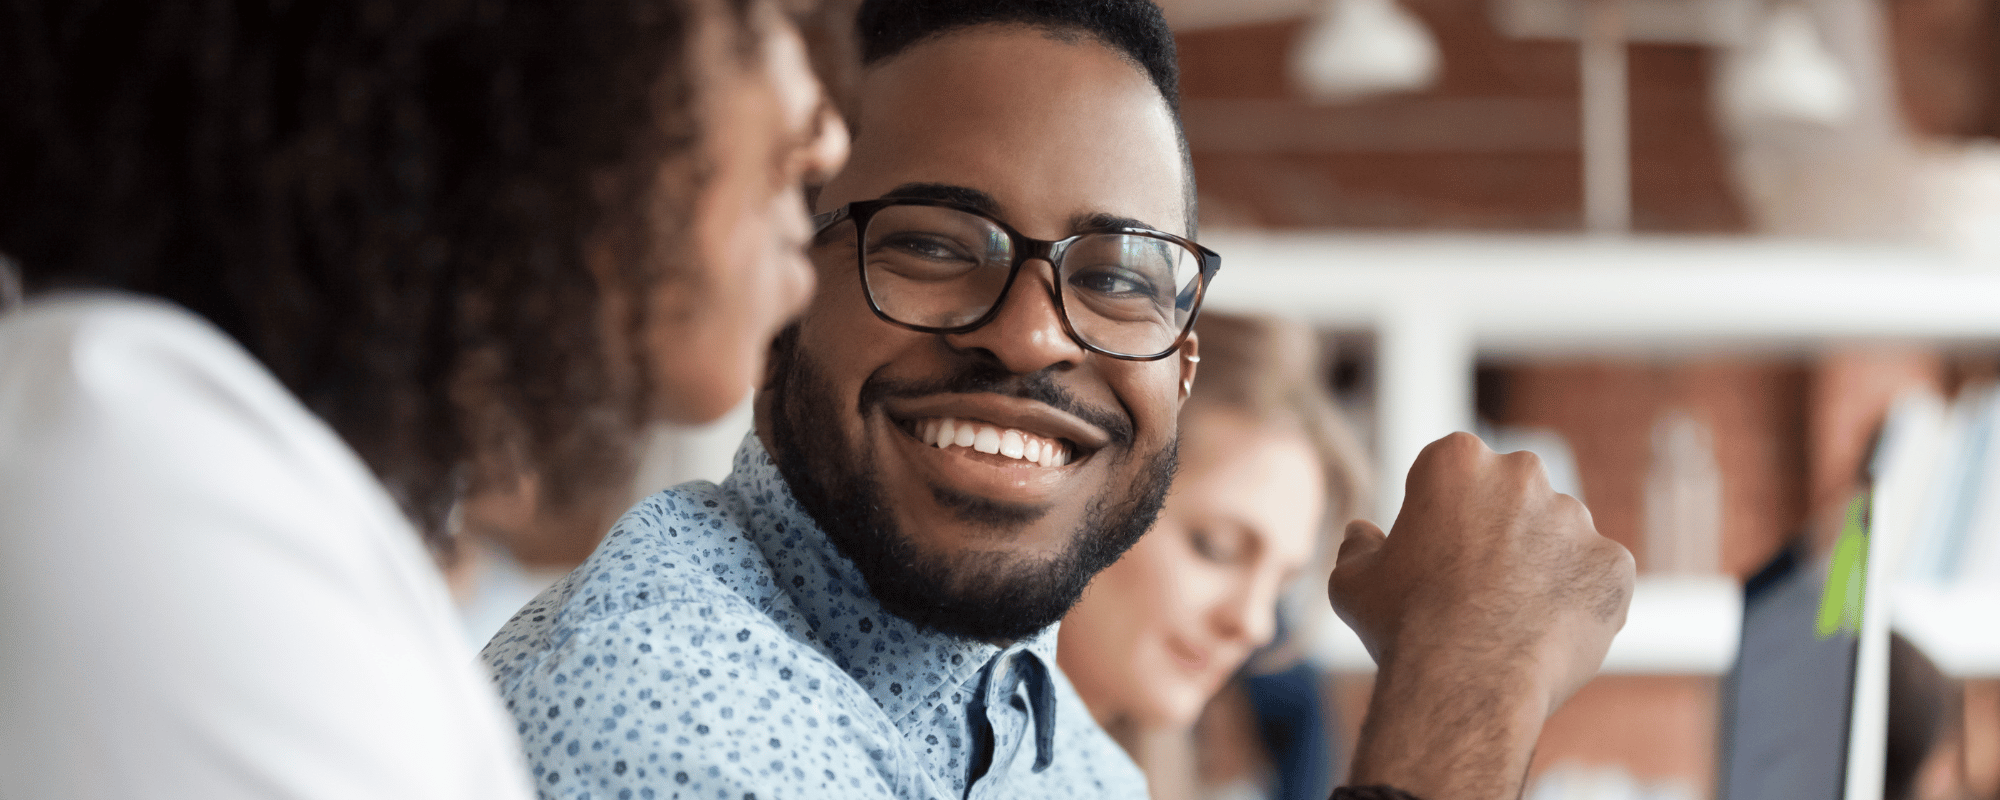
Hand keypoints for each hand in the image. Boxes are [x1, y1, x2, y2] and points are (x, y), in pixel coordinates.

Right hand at [1330, 432, 1633, 798]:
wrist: (1467, 682)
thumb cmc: (1401, 626)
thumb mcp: (1352, 582)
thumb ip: (1357, 546)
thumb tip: (1361, 533)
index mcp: (1456, 460)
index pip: (1454, 472)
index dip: (1442, 513)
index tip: (1436, 552)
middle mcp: (1522, 473)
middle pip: (1513, 494)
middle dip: (1500, 528)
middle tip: (1477, 585)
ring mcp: (1575, 517)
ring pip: (1558, 535)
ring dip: (1542, 564)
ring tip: (1512, 619)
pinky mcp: (1614, 563)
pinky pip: (1598, 577)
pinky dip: (1579, 600)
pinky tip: (1546, 634)